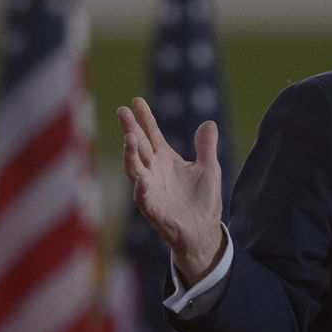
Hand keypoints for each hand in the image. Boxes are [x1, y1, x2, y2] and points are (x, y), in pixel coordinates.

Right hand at [117, 96, 223, 285]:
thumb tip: (209, 123)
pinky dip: (141, 190)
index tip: (136, 100)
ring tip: (130, 137)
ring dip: (130, 154)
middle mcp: (153, 171)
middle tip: (122, 111)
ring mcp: (150, 189)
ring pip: (135, 169)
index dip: (144, 118)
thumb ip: (206, 147)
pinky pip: (144, 199)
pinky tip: (141, 181)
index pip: (152, 134)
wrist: (204, 231)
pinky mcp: (153, 210)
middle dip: (130, 129)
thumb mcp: (209, 169)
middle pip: (138, 146)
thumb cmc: (203, 200)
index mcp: (165, 159)